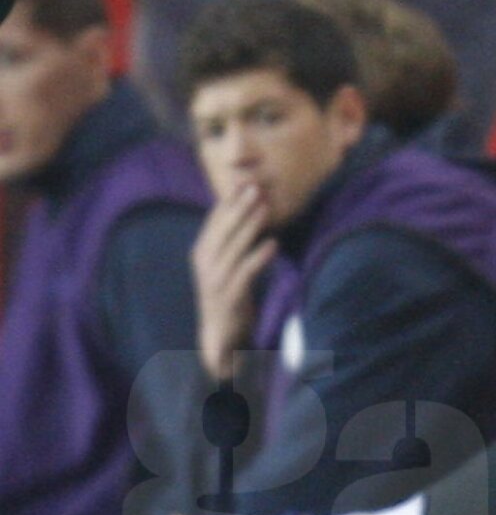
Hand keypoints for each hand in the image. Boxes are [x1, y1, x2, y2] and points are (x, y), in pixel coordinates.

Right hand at [191, 183, 276, 379]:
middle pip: (223, 229)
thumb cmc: (228, 294)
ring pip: (234, 247)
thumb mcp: (226, 264)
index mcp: (202, 251)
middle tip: (256, 188)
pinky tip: (273, 244)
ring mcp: (216, 279)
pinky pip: (246, 271)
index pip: (214, 220)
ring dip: (250, 226)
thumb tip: (245, 212)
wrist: (219, 333)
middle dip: (240, 207)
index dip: (229, 201)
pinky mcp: (230, 295)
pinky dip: (259, 257)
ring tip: (265, 208)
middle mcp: (205, 263)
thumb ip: (231, 241)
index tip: (244, 181)